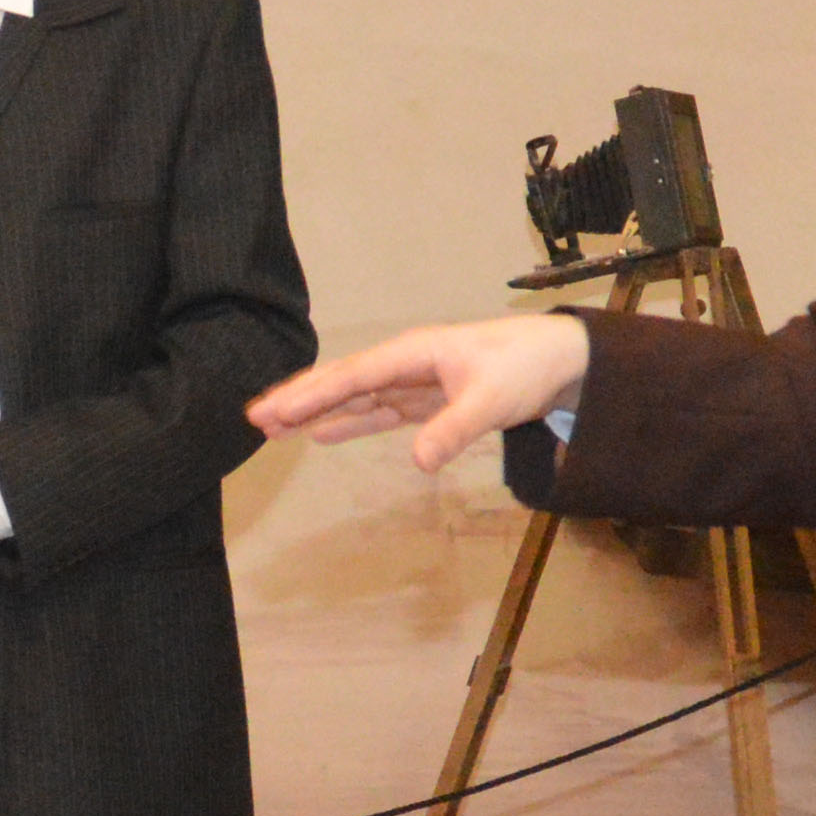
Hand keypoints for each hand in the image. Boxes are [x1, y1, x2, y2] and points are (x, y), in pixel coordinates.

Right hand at [251, 317, 592, 471]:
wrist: (562, 359)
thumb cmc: (527, 368)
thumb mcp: (492, 400)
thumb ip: (454, 430)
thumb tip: (418, 462)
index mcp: (414, 353)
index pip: (352, 376)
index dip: (311, 395)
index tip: (274, 410)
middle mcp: (406, 363)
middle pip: (342, 382)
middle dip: (298, 400)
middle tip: (253, 419)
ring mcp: (414, 382)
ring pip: (353, 397)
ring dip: (316, 412)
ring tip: (272, 428)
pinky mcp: (426, 400)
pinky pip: (377, 411)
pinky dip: (349, 421)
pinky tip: (322, 435)